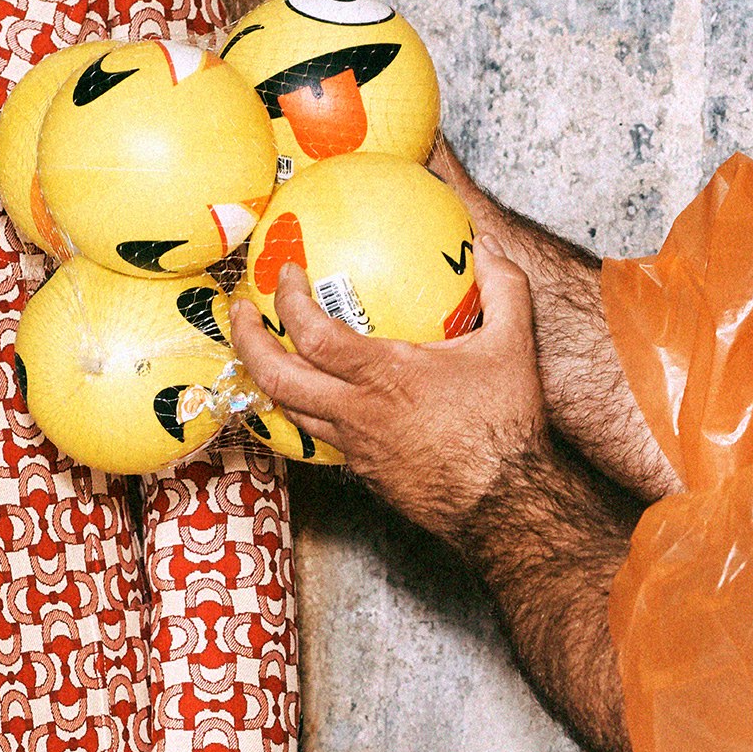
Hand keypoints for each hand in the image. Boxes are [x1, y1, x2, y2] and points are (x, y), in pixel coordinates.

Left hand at [227, 227, 549, 542]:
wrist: (504, 504)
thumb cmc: (506, 428)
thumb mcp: (513, 346)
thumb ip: (503, 288)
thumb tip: (487, 247)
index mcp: (383, 377)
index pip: (312, 335)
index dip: (287, 300)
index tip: (284, 274)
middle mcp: (356, 413)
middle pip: (276, 379)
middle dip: (246, 341)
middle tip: (239, 311)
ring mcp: (354, 447)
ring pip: (289, 412)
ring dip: (268, 377)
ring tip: (262, 349)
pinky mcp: (362, 470)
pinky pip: (319, 434)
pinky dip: (304, 407)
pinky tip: (315, 392)